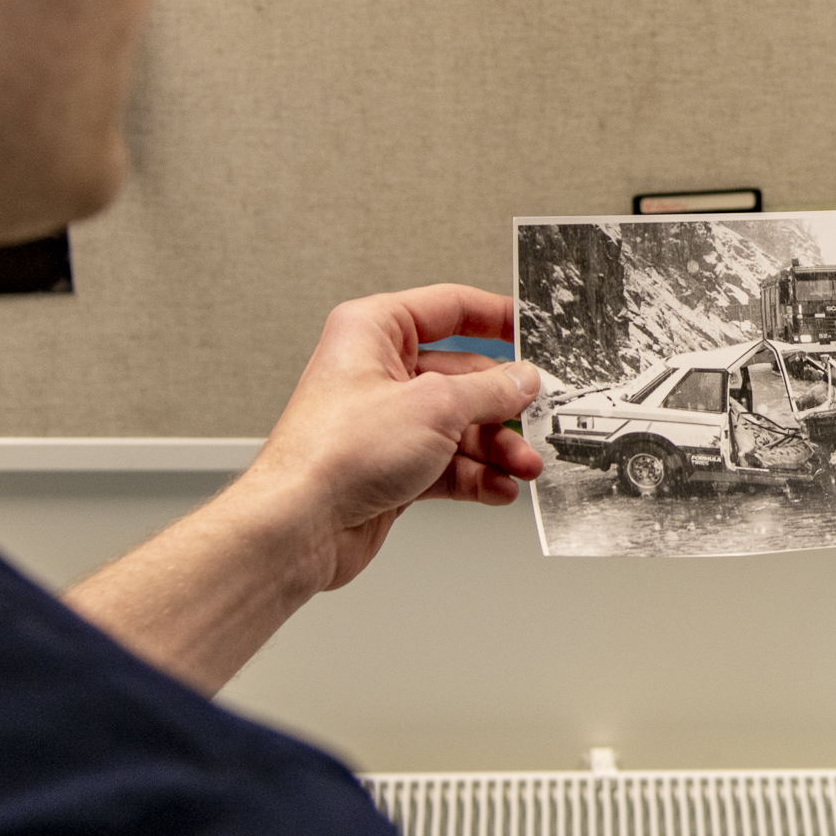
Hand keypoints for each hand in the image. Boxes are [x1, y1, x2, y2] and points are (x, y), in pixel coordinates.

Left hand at [246, 286, 547, 593]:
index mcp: (374, 331)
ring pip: (459, 425)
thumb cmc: (333, 454)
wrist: (299, 527)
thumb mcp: (434, 406)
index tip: (533, 330)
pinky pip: (446, 463)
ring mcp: (385, 422)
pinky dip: (475, 476)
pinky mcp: (390, 466)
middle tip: (536, 418)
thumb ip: (489, 390)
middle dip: (503, 405)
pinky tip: (497, 488)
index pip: (448, 308)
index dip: (496, 317)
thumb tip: (522, 380)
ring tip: (523, 466)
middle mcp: (378, 373)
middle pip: (462, 376)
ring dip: (496, 448)